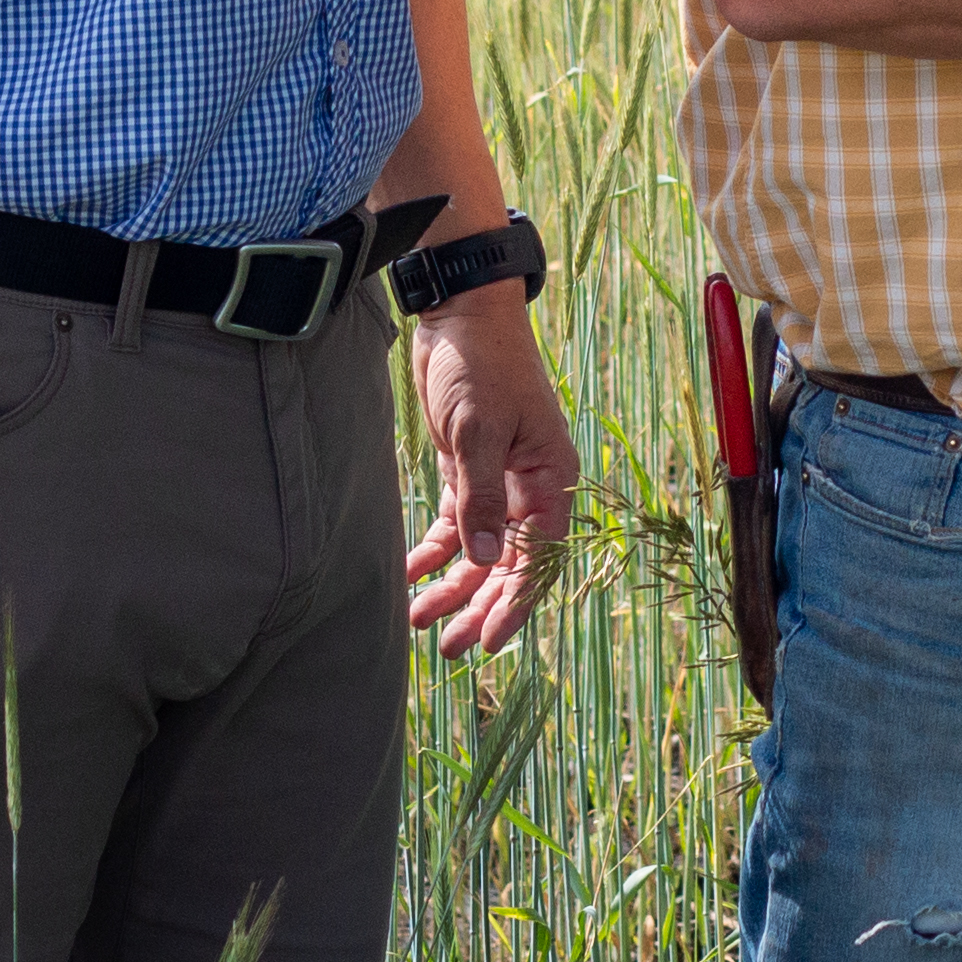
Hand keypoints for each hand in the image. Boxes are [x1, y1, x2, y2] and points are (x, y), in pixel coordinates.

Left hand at [402, 289, 582, 657]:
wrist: (459, 312)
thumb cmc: (481, 363)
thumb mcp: (479, 430)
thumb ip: (482, 497)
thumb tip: (482, 561)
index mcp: (552, 476)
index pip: (541, 556)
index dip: (517, 603)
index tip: (490, 641)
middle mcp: (531, 486)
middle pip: (509, 563)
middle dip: (480, 607)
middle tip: (448, 649)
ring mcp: (499, 480)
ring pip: (480, 552)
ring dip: (453, 587)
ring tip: (419, 621)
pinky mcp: (468, 471)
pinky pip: (455, 526)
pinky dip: (434, 553)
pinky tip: (409, 575)